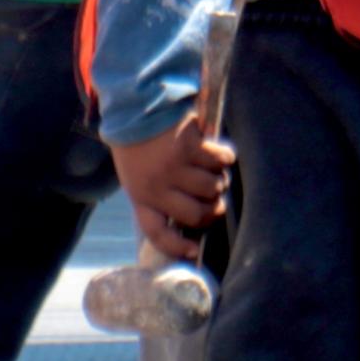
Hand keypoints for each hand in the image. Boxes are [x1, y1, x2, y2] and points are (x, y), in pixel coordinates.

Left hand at [109, 110, 234, 261]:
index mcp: (140, 196)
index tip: (194, 252)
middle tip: (215, 198)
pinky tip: (218, 151)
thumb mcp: (136, 177)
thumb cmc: (138, 147)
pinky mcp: (190, 146)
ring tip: (213, 170)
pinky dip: (224, 157)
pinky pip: (220, 161)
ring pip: (212, 188)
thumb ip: (156, 198)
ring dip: (219, 180)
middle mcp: (156, 186)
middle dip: (213, 209)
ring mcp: (174, 167)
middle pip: (198, 215)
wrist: (135, 108)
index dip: (177, 247)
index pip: (157, 232)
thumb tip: (191, 221)